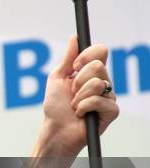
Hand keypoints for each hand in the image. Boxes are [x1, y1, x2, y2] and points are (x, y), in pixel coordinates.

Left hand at [40, 36, 118, 154]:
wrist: (55, 129)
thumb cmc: (55, 107)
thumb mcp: (57, 79)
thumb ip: (67, 59)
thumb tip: (75, 38)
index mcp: (91, 73)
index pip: (101, 52)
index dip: (87, 56)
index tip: (75, 66)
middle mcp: (103, 83)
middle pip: (99, 66)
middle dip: (79, 81)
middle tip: (72, 93)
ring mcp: (109, 97)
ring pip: (98, 83)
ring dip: (79, 96)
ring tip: (74, 106)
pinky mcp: (111, 112)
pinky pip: (99, 101)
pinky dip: (84, 107)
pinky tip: (81, 114)